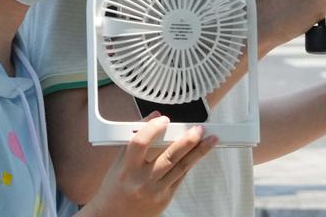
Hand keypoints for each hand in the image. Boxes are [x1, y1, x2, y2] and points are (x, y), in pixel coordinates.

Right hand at [86, 117, 216, 216]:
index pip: (141, 143)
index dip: (153, 128)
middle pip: (169, 156)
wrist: (115, 215)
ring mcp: (156, 191)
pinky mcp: (165, 198)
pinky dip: (190, 162)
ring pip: (181, 167)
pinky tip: (198, 153)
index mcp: (127, 167)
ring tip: (210, 139)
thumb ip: (136, 136)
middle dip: (187, 141)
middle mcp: (142, 180)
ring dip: (198, 152)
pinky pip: (181, 177)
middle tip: (198, 129)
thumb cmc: (116, 185)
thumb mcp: (120, 159)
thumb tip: (154, 117)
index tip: (164, 119)